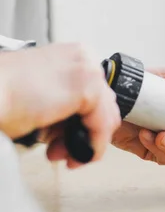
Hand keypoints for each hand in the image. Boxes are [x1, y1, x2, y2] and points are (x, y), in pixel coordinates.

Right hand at [0, 43, 120, 167]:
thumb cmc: (2, 94)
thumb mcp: (42, 95)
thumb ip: (66, 104)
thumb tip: (76, 125)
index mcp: (74, 55)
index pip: (96, 94)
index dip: (84, 122)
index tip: (65, 139)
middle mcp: (85, 58)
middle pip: (104, 106)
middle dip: (84, 134)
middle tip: (64, 151)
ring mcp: (89, 71)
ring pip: (106, 118)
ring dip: (87, 143)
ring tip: (64, 156)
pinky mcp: (88, 89)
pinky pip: (102, 127)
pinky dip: (92, 147)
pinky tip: (75, 157)